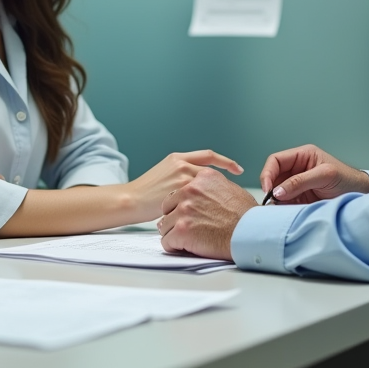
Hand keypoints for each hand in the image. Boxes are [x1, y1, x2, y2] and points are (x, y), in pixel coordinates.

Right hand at [127, 149, 242, 220]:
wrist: (131, 200)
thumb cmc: (145, 192)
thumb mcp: (164, 175)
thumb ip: (181, 175)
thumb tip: (199, 183)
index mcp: (177, 158)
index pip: (208, 156)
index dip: (226, 162)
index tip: (237, 169)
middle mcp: (181, 164)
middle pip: (212, 170)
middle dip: (226, 180)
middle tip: (236, 189)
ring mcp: (181, 177)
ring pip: (208, 184)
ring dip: (219, 193)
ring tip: (226, 204)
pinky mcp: (180, 191)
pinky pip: (202, 196)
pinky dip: (211, 202)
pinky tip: (215, 211)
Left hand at [158, 169, 256, 260]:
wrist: (251, 232)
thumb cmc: (247, 215)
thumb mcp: (231, 188)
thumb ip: (213, 187)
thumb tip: (207, 193)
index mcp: (202, 178)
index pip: (179, 191)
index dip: (182, 204)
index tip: (188, 213)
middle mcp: (190, 190)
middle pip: (168, 206)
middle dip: (174, 218)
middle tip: (186, 228)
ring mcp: (184, 210)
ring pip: (165, 224)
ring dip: (174, 233)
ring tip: (188, 240)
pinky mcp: (181, 229)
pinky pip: (167, 241)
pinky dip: (174, 247)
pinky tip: (185, 248)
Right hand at [260, 144, 368, 203]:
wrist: (361, 195)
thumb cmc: (347, 179)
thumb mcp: (325, 175)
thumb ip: (300, 181)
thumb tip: (277, 191)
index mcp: (302, 156)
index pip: (276, 161)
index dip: (267, 173)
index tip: (268, 189)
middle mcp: (297, 169)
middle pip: (273, 177)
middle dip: (270, 189)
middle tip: (270, 202)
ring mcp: (297, 185)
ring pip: (277, 191)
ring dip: (275, 201)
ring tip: (277, 209)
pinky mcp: (300, 199)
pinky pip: (284, 203)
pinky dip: (282, 209)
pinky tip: (283, 213)